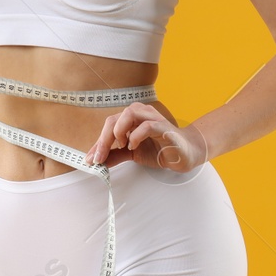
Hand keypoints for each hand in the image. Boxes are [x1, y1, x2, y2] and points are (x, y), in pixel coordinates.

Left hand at [84, 102, 209, 181]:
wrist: (185, 153)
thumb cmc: (160, 148)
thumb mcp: (132, 154)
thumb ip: (116, 155)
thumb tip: (97, 161)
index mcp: (131, 118)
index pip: (109, 125)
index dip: (98, 143)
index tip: (91, 160)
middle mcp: (141, 113)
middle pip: (114, 119)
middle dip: (103, 140)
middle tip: (99, 157)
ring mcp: (153, 118)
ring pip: (129, 113)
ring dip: (119, 131)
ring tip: (121, 145)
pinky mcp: (164, 127)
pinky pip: (147, 125)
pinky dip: (136, 136)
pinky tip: (134, 146)